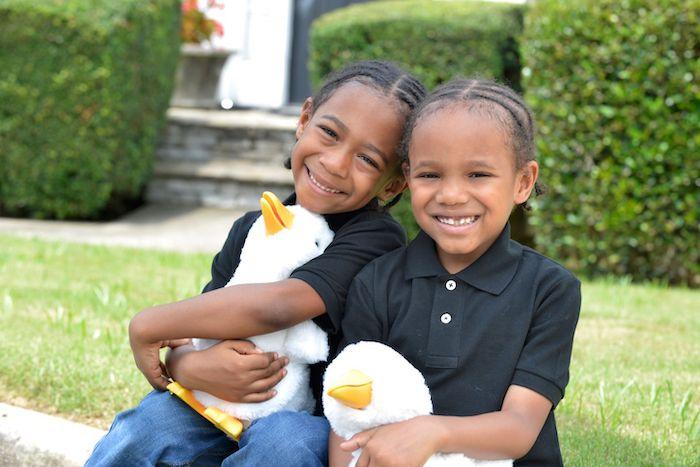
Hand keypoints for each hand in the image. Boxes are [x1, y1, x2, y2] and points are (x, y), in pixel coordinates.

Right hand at [171, 339, 287, 402]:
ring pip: (266, 385)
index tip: (277, 354)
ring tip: (283, 372)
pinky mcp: (237, 398)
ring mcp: (241, 390)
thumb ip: (247, 346)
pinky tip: (274, 390)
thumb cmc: (213, 355)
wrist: (195, 372)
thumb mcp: (229, 344)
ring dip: (277, 378)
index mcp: (241, 364)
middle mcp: (243, 379)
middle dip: (278, 365)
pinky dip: (268, 395)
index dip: (273, 357)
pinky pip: (257, 399)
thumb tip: (262, 353)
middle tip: (285, 361)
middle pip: (267, 372)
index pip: (265, 361)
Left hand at [341, 416, 442, 466]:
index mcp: (371, 446)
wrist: (424, 431)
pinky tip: (398, 464)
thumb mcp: (378, 431)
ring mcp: (392, 464)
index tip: (373, 464)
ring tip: (390, 462)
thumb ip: (359, 440)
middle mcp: (379, 456)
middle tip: (382, 462)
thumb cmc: (400, 431)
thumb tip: (342, 447)